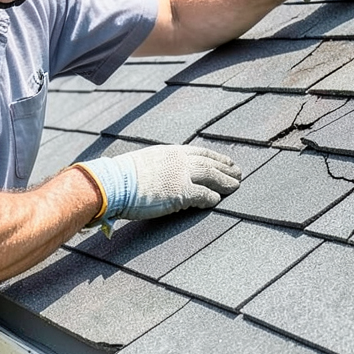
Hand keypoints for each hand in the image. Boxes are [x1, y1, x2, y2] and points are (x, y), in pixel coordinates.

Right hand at [74, 145, 241, 235]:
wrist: (114, 183)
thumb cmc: (122, 177)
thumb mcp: (144, 163)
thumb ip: (158, 166)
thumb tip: (161, 174)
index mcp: (170, 151)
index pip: (200, 152)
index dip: (215, 157)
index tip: (225, 160)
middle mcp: (179, 160)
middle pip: (210, 162)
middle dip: (226, 167)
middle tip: (238, 172)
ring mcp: (181, 175)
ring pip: (212, 176)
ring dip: (225, 182)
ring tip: (236, 186)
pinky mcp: (181, 192)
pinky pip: (204, 195)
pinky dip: (212, 198)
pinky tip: (217, 201)